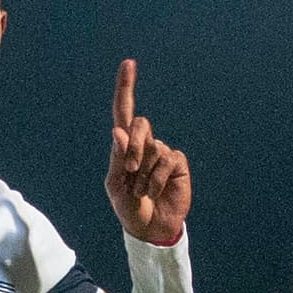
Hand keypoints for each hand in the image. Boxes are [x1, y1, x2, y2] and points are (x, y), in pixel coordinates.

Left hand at [105, 60, 190, 243]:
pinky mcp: (177, 162)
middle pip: (140, 124)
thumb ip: (116, 159)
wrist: (150, 228)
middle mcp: (144, 144)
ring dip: (142, 174)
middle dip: (133, 147)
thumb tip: (118, 131)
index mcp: (124, 146)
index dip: (126, 88)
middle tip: (129, 171)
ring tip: (142, 191)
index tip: (128, 63)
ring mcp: (162, 152)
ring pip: (152, 147)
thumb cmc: (129, 207)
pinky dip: (155, 179)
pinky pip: (166, 160)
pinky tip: (154, 192)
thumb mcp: (115, 186)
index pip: (124, 112)